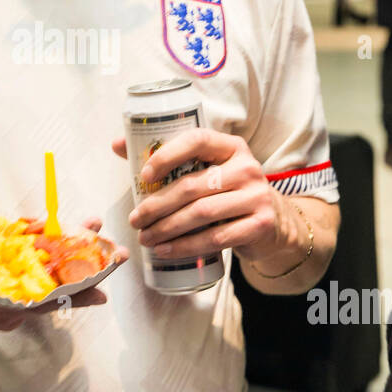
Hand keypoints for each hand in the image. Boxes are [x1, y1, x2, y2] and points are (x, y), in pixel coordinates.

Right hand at [0, 217, 126, 332]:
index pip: (42, 299)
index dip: (75, 289)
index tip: (104, 282)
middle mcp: (4, 304)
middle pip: (55, 290)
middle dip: (87, 268)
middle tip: (117, 251)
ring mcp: (3, 297)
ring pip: (47, 281)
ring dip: (71, 256)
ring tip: (94, 229)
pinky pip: (31, 274)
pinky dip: (48, 255)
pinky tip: (61, 233)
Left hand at [112, 129, 283, 263]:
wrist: (273, 222)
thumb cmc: (228, 192)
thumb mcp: (207, 169)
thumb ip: (167, 158)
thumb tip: (117, 144)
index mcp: (231, 147)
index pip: (197, 140)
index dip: (167, 155)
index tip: (144, 174)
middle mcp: (247, 168)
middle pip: (192, 185)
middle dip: (157, 205)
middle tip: (135, 219)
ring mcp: (256, 197)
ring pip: (201, 213)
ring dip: (167, 228)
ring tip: (145, 237)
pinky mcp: (260, 225)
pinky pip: (216, 238)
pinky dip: (186, 246)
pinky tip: (166, 250)